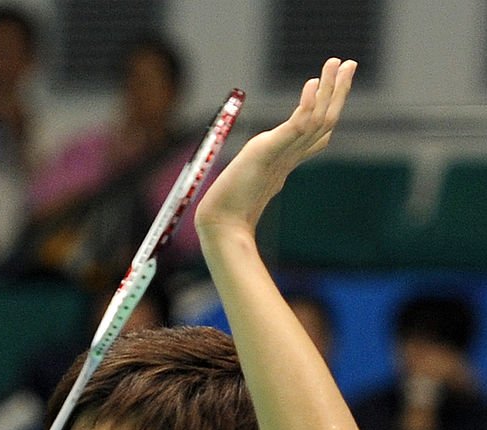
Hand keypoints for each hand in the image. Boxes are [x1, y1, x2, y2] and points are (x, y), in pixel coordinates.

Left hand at [195, 57, 356, 240]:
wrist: (222, 225)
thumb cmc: (229, 212)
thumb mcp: (250, 182)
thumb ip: (261, 166)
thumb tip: (262, 156)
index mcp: (286, 164)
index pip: (317, 134)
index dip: (330, 108)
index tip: (338, 80)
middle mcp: (289, 159)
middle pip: (324, 122)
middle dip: (338, 92)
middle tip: (350, 62)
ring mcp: (281, 157)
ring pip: (316, 120)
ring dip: (329, 90)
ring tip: (337, 62)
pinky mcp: (268, 155)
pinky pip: (295, 128)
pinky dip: (306, 106)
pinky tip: (312, 84)